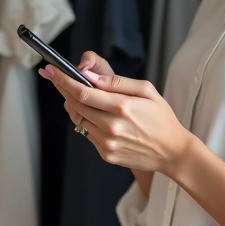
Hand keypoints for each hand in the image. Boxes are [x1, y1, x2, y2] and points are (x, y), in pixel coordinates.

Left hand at [39, 53, 193, 176]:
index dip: (63, 80)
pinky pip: (87, 133)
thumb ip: (117, 82)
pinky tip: (96, 115)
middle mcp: (111, 126)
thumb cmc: (161, 118)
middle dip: (64, 89)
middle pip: (75, 104)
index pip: (82, 91)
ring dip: (74, 105)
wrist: (172, 151)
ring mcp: (107, 142)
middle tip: (58, 78)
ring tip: (80, 96)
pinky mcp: (106, 154)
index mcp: (121, 107)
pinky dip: (87, 121)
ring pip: (78, 119)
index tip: (52, 71)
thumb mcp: (146, 90)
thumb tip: (90, 76)